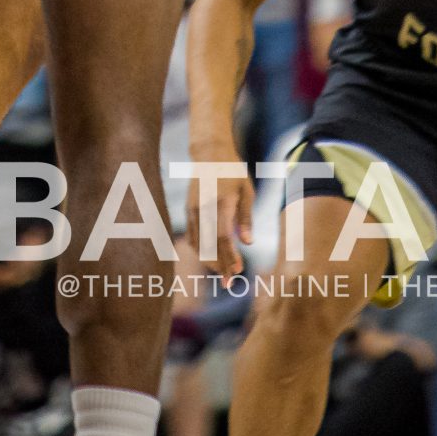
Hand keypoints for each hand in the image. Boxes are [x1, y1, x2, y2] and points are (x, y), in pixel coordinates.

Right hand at [195, 161, 253, 279]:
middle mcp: (204, 206)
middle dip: (220, 265)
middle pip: (209, 244)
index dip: (229, 256)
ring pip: (198, 243)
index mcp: (222, 200)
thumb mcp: (246, 190)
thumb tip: (248, 243)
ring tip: (222, 273)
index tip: (237, 271)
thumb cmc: (233, 172)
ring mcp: (193, 208)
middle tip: (230, 282)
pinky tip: (211, 259)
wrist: (209, 153)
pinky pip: (192, 236)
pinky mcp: (188, 210)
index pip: (223, 236)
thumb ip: (247, 217)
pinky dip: (200, 250)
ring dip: (210, 261)